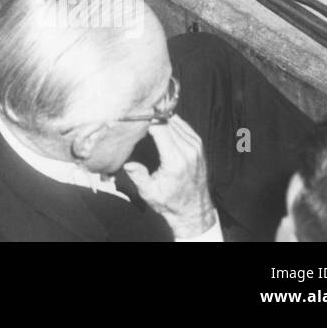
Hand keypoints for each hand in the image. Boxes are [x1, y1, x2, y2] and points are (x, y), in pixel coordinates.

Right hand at [123, 114, 216, 238]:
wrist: (194, 210)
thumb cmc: (171, 203)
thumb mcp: (150, 193)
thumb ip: (138, 176)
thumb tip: (128, 164)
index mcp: (176, 160)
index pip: (160, 127)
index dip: (145, 119)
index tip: (133, 118)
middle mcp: (188, 150)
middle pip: (167, 121)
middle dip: (151, 117)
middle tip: (136, 117)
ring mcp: (195, 146)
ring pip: (175, 121)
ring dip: (161, 119)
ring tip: (146, 119)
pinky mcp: (198, 145)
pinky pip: (183, 125)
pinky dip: (171, 123)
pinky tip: (161, 126)